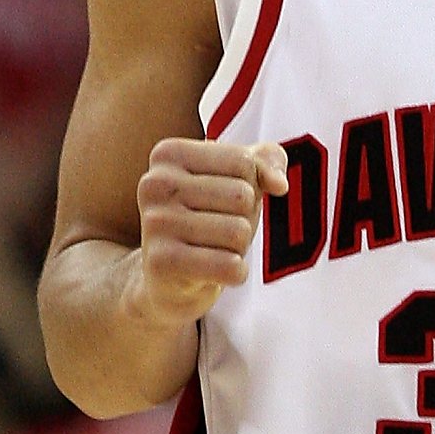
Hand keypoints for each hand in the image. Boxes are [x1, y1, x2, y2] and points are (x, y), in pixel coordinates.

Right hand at [134, 139, 287, 323]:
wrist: (168, 279)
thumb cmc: (208, 218)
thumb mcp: (238, 179)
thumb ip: (266, 161)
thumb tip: (279, 184)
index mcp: (169, 154)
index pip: (243, 162)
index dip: (249, 186)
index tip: (219, 201)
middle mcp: (155, 183)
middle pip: (242, 196)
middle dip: (243, 219)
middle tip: (215, 231)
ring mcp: (155, 223)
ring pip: (239, 232)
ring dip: (238, 247)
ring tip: (212, 250)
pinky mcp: (161, 262)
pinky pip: (231, 266)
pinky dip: (235, 273)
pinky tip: (213, 272)